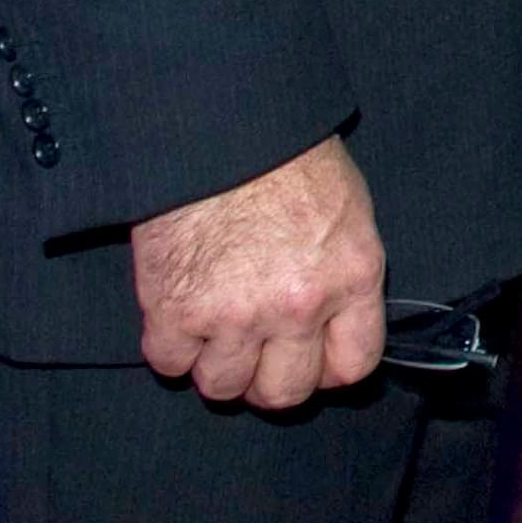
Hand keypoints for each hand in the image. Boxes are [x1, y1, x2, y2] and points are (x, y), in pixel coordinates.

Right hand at [132, 134, 385, 408]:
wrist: (221, 130)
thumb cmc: (289, 161)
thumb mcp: (349, 214)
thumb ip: (345, 278)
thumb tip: (336, 324)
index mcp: (351, 279)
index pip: (352, 366)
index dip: (327, 370)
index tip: (310, 360)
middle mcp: (298, 308)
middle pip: (283, 392)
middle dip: (268, 380)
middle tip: (256, 355)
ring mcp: (234, 316)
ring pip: (222, 387)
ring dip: (216, 365)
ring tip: (214, 330)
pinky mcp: (174, 312)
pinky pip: (169, 364)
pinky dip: (170, 347)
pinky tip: (179, 315)